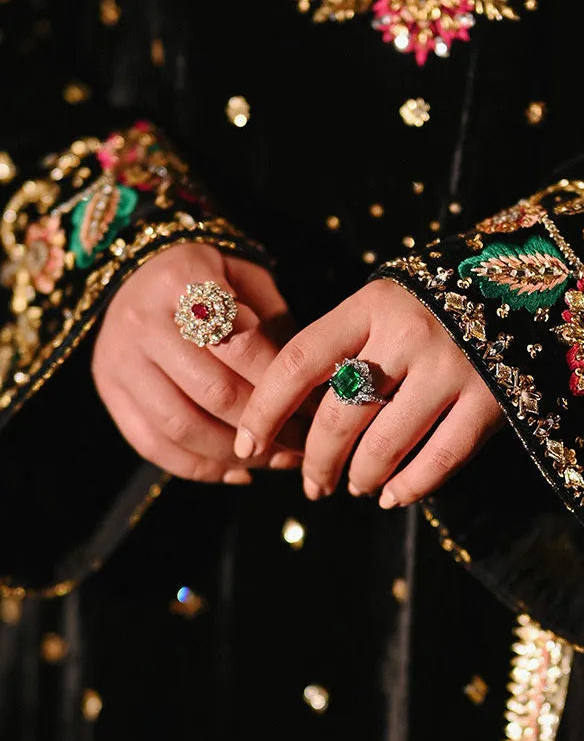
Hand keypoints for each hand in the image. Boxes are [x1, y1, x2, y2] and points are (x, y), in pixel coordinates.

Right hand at [93, 243, 302, 482]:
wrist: (139, 268)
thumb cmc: (211, 279)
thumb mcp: (248, 282)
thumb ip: (275, 331)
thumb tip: (314, 396)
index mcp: (183, 281)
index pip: (243, 346)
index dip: (284, 386)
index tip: (318, 410)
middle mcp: (142, 320)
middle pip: (214, 392)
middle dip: (266, 427)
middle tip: (304, 444)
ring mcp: (118, 358)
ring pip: (181, 426)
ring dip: (236, 455)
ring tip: (276, 461)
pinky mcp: (108, 389)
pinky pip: (152, 445)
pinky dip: (200, 468)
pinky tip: (239, 472)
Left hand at [234, 279, 503, 505]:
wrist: (536, 281)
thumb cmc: (440, 303)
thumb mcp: (388, 304)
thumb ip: (347, 345)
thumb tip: (291, 417)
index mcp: (373, 304)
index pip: (299, 362)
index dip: (265, 410)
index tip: (247, 444)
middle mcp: (410, 332)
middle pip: (339, 414)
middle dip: (316, 460)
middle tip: (312, 483)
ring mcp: (454, 366)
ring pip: (385, 444)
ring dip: (361, 477)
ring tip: (356, 486)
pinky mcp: (494, 397)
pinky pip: (441, 459)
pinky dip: (411, 487)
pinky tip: (394, 497)